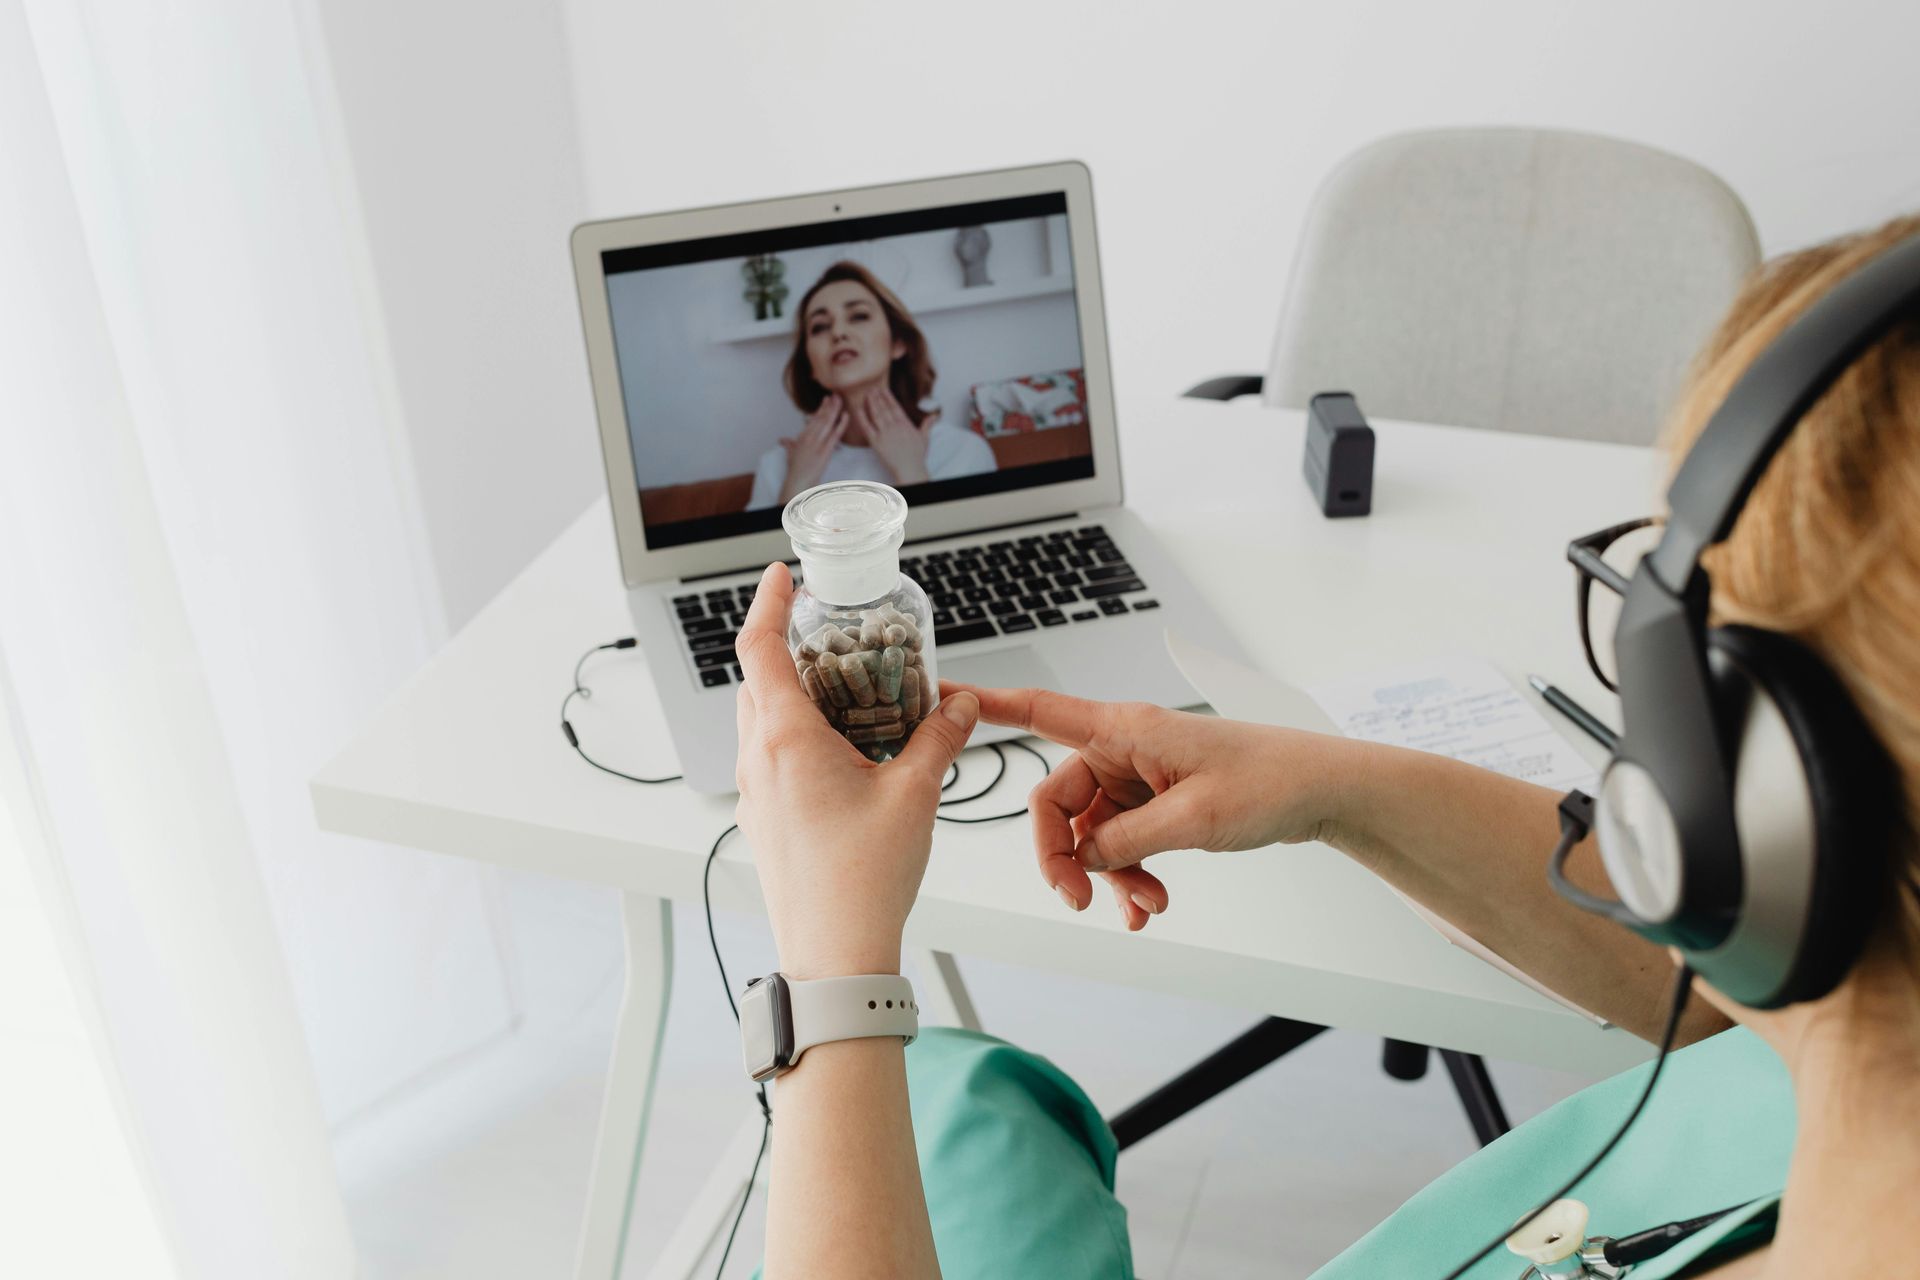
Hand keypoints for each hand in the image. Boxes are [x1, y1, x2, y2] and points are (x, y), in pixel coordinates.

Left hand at [736, 564, 978, 977]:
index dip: (767, 602)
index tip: (781, 575)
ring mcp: (754, 794)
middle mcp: (757, 760)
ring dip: (792, 695)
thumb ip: (939, 738)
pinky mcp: (764, 821)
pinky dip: (796, 737)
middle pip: (756, 681)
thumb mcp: (915, 795)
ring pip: (761, 722)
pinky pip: (769, 759)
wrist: (834, 954)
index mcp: (785, 739)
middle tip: (829, 633)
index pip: (758, 647)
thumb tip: (959, 705)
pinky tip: (842, 751)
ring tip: (843, 691)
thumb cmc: (865, 879)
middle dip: (786, 648)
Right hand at [777, 396, 847, 503]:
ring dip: (834, 410)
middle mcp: (809, 437)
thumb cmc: (795, 469)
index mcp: (802, 436)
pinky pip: (835, 435)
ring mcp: (817, 443)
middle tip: (836, 395)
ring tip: (840, 399)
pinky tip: (846, 415)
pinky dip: (841, 424)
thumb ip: (789, 444)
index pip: (814, 419)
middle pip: (821, 417)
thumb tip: (783, 440)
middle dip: (829, 405)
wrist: (798, 481)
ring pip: (827, 422)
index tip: (826, 400)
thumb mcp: (790, 454)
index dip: (821, 409)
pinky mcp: (825, 450)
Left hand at [857, 386, 932, 485]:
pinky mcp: (876, 442)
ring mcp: (885, 433)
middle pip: (884, 408)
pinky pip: (867, 427)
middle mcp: (895, 426)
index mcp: (905, 424)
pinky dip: (862, 417)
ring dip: (871, 403)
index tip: (883, 389)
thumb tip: (934, 416)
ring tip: (867, 394)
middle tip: (872, 388)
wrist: (910, 468)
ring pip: (876, 414)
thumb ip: (927, 425)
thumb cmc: (917, 456)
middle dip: (878, 397)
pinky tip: (858, 409)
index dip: (888, 397)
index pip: (895, 407)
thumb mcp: (925, 438)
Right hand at [948, 683, 1358, 929]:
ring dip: (1110, 876)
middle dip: (1066, 856)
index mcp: (1124, 729)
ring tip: (1146, 907)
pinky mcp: (1158, 804)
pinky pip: (1124, 845)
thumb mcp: (1193, 818)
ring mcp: (1139, 779)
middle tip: (1080, 900)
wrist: (1320, 793)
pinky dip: (1132, 878)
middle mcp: (1124, 749)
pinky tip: (1149, 908)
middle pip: (1059, 802)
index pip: (1039, 711)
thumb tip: (1086, 856)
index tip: (942, 697)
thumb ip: (1128, 838)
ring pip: (1093, 834)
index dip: (987, 705)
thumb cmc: (1269, 780)